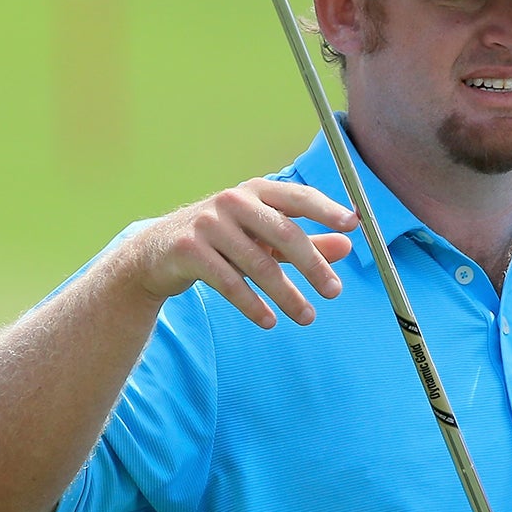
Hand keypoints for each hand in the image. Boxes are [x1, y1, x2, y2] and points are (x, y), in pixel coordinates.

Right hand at [118, 178, 359, 328]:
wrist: (156, 253)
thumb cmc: (222, 242)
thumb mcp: (264, 238)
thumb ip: (306, 241)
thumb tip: (348, 246)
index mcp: (256, 191)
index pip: (298, 197)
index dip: (327, 209)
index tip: (355, 224)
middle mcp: (233, 201)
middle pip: (284, 233)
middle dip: (313, 266)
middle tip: (335, 292)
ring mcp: (208, 223)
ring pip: (259, 264)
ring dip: (287, 295)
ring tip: (307, 317)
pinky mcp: (188, 249)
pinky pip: (229, 282)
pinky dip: (253, 304)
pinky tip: (269, 320)